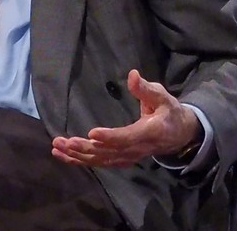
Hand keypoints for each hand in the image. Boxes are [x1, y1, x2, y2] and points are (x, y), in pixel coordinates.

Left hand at [51, 69, 200, 167]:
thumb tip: (132, 74)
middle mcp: (136, 149)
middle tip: (65, 141)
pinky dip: (80, 160)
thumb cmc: (169, 111)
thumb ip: (146, 89)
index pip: (127, 137)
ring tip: (57, 146)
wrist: (178, 135)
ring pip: (100, 160)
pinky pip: (99, 162)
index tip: (91, 133)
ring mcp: (127, 157)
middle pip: (109, 152)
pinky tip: (63, 155)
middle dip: (85, 148)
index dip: (110, 137)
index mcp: (148, 133)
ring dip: (77, 155)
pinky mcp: (120, 159)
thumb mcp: (162, 96)